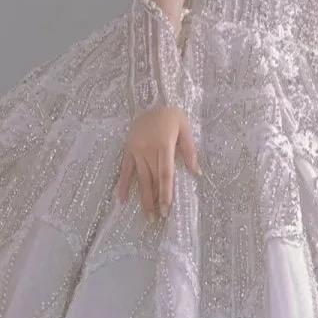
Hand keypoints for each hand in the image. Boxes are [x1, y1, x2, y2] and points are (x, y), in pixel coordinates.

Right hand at [115, 104, 199, 220]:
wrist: (151, 98)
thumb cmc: (171, 115)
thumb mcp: (185, 128)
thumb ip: (189, 150)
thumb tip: (196, 172)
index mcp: (163, 145)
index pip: (165, 174)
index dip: (165, 192)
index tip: (166, 207)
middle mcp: (148, 150)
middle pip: (152, 179)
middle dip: (154, 200)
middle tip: (157, 219)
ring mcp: (135, 150)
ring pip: (139, 178)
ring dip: (142, 197)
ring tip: (146, 215)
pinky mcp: (128, 149)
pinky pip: (125, 170)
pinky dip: (123, 184)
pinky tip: (121, 199)